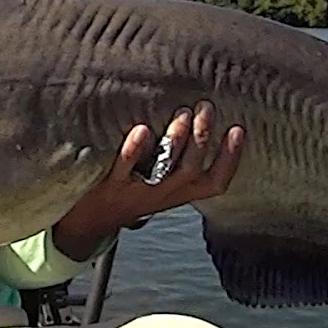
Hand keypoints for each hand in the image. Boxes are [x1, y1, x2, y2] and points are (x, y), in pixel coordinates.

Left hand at [51, 101, 243, 260]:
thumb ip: (177, 157)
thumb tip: (193, 114)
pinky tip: (143, 128)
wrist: (88, 220)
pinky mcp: (112, 185)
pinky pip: (125, 167)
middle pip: (192, 169)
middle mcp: (163, 194)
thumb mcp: (160, 179)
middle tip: (205, 107)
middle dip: (203, 137)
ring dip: (178, 140)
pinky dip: (135, 149)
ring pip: (166, 169)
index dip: (231, 158)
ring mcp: (138, 191)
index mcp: (179, 193)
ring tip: (182, 113)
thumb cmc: (129, 189)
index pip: (215, 182)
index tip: (238, 128)